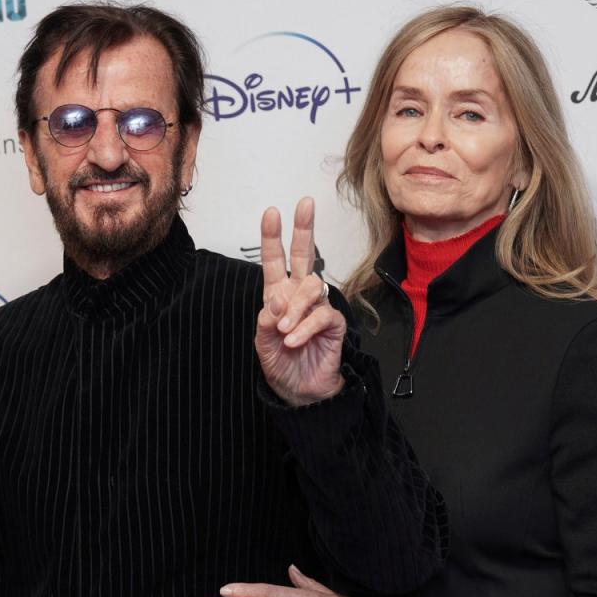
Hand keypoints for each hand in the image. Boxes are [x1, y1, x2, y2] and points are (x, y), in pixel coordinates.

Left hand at [255, 197, 346, 405]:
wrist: (300, 392)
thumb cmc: (282, 365)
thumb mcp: (263, 344)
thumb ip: (265, 322)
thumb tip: (275, 302)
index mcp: (278, 295)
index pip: (275, 262)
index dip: (272, 238)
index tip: (271, 213)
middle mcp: (299, 296)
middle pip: (304, 256)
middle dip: (303, 229)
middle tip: (304, 204)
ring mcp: (318, 308)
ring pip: (311, 287)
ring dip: (294, 308)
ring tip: (284, 331)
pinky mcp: (333, 324)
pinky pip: (321, 315)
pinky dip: (305, 327)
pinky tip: (294, 340)